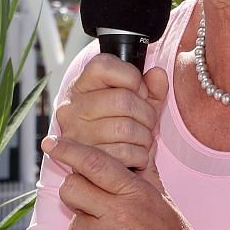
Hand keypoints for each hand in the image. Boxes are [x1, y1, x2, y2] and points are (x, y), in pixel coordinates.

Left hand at [45, 133, 218, 229]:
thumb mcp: (165, 202)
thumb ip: (145, 175)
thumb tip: (140, 150)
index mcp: (138, 192)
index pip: (94, 163)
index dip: (68, 149)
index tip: (51, 142)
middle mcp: (122, 213)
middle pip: (72, 188)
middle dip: (73, 191)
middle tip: (87, 200)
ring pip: (77, 221)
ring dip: (88, 227)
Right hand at [53, 55, 168, 172]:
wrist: (103, 163)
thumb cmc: (119, 125)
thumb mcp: (137, 101)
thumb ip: (151, 85)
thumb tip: (158, 74)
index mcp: (81, 86)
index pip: (103, 66)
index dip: (131, 76)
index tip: (139, 90)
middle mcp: (72, 108)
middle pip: (122, 100)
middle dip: (146, 112)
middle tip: (148, 120)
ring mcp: (76, 135)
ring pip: (126, 128)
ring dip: (145, 136)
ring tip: (142, 138)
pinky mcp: (85, 161)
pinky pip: (124, 153)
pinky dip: (140, 155)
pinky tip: (136, 153)